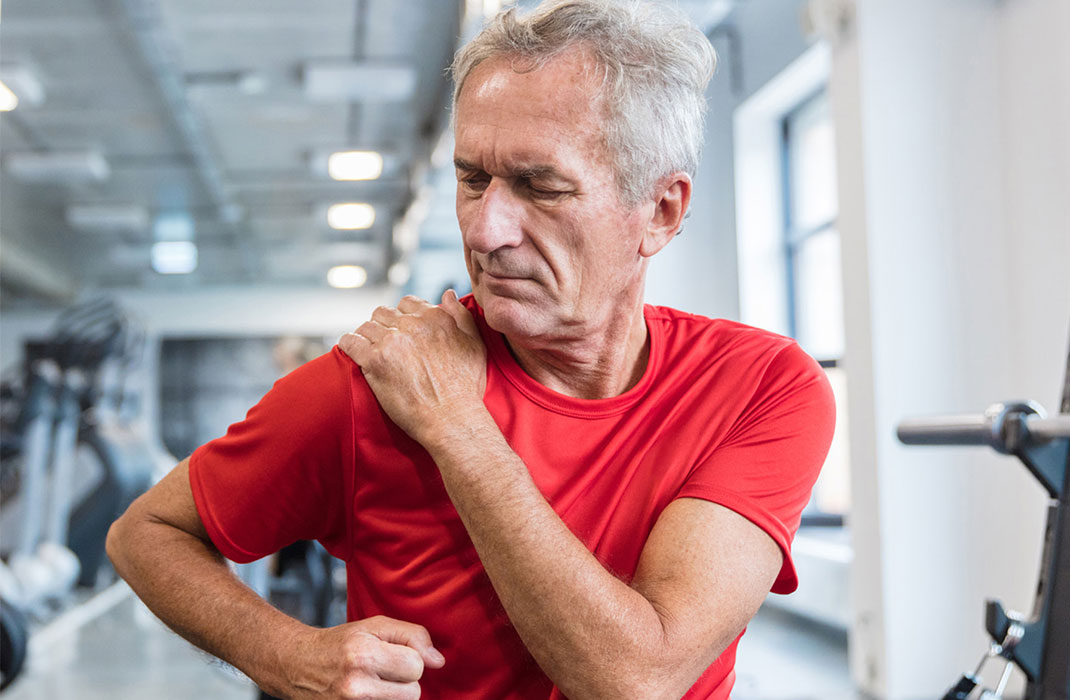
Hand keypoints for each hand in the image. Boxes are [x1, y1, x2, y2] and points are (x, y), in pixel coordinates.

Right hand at [284, 615, 444, 699]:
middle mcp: (356, 686)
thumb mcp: (375, 626)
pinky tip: (368, 694)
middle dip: (403, 680)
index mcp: (363, 655)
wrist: (297, 665)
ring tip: (373, 682)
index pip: (416, 666)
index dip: (410, 658)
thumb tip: (438, 661)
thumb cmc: (340, 643)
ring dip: (394, 694)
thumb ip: (412, 636)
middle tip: (381, 669)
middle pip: (413, 693)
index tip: (392, 654)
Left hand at [340, 292, 487, 446]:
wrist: (452, 420)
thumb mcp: (476, 345)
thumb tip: (448, 294)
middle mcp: (412, 325)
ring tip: (369, 351)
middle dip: (383, 326)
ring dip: (366, 336)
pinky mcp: (374, 361)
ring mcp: (391, 342)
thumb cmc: (466, 388)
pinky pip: (350, 341)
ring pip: (366, 326)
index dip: (402, 317)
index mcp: (435, 318)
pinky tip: (352, 351)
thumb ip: (461, 316)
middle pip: (384, 313)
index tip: (402, 332)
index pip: (407, 303)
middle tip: (385, 344)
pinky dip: (349, 344)